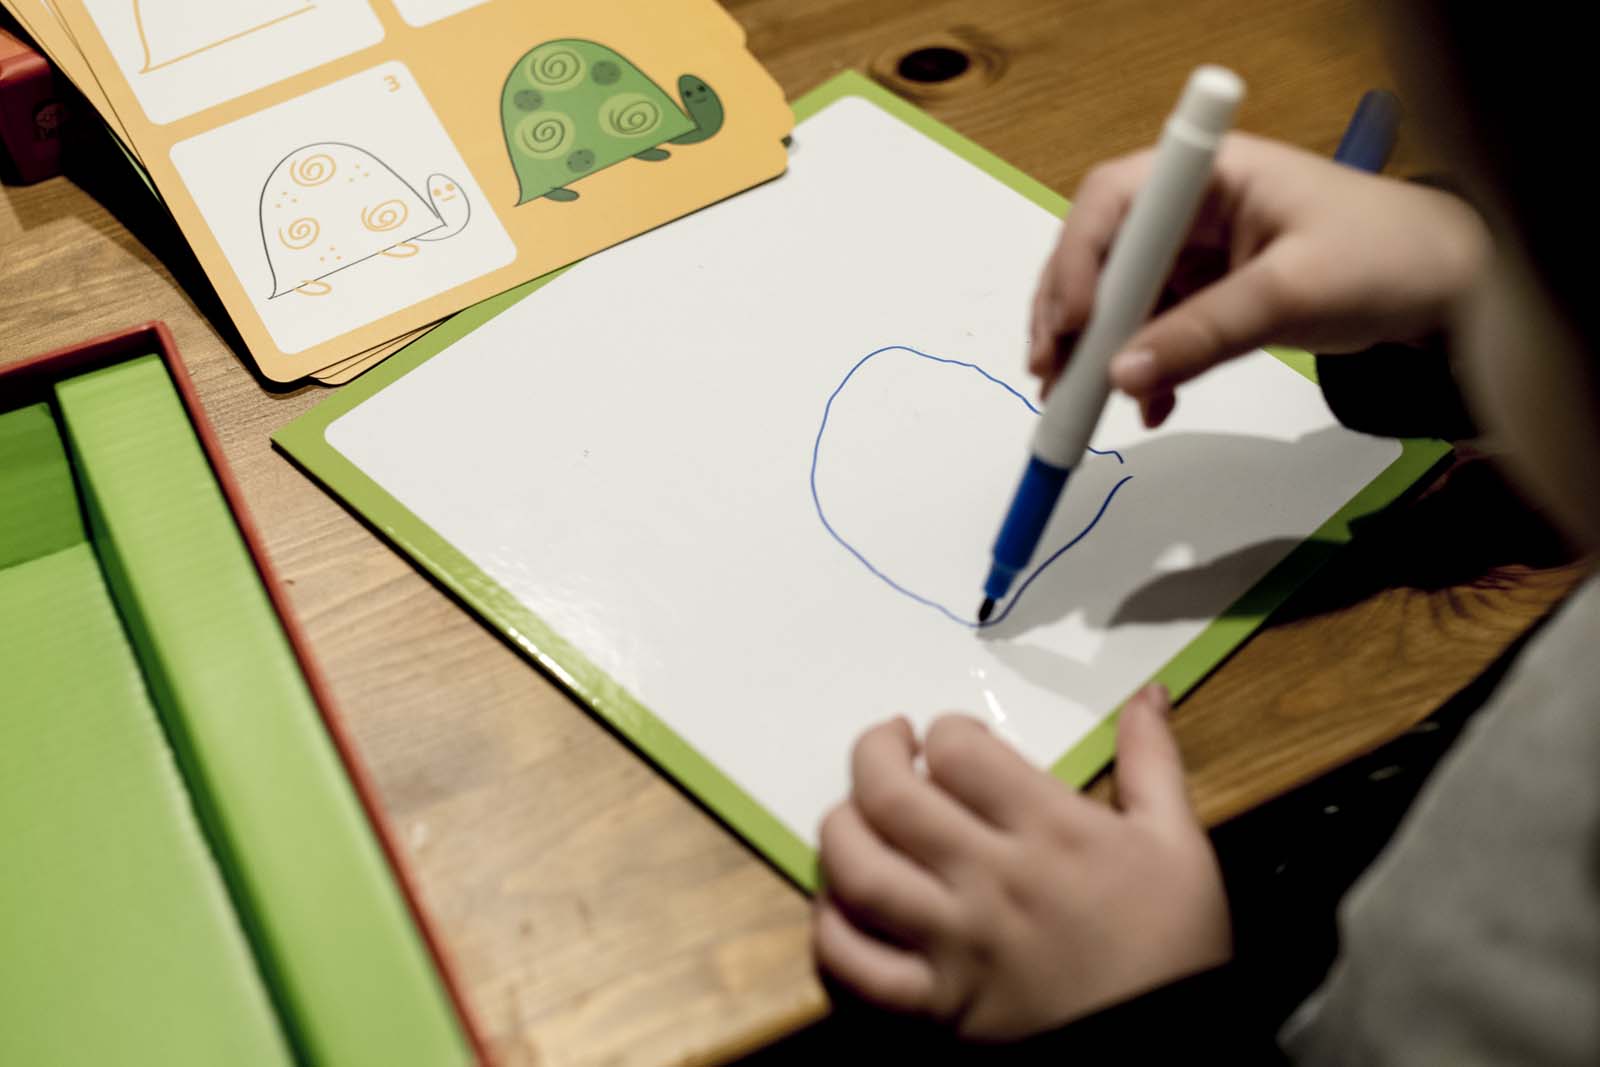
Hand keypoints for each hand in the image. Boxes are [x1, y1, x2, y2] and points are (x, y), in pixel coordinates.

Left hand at [813, 685, 1229, 1039]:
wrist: (1174, 1051)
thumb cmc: (1175, 946)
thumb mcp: (1180, 845)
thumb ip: (1154, 761)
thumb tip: (1147, 691)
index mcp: (1050, 831)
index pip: (957, 750)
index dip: (947, 729)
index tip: (956, 741)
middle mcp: (990, 880)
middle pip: (889, 797)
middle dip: (874, 753)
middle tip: (890, 747)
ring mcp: (955, 945)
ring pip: (857, 872)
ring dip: (841, 830)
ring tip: (858, 815)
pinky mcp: (935, 1006)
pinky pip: (854, 965)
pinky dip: (831, 928)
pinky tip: (843, 902)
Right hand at [1028, 132, 1489, 425]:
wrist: (1451, 289)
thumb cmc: (1385, 260)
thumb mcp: (1290, 295)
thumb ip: (1203, 334)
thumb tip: (1118, 377)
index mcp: (1209, 175)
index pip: (1113, 202)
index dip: (1080, 261)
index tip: (1075, 327)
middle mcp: (1191, 208)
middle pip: (1100, 252)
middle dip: (1071, 313)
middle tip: (1051, 373)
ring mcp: (1198, 252)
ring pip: (1119, 298)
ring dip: (1096, 350)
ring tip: (1080, 403)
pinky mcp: (1209, 294)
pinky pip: (1154, 330)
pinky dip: (1141, 369)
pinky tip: (1147, 407)